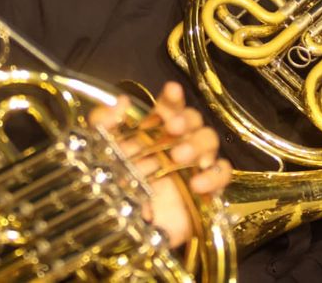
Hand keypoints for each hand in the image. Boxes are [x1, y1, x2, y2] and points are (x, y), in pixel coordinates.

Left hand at [89, 82, 229, 247]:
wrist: (122, 232)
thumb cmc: (114, 187)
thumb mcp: (98, 152)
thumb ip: (104, 124)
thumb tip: (121, 100)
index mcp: (155, 132)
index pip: (170, 107)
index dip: (173, 97)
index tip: (171, 90)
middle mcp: (177, 143)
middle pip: (194, 120)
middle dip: (186, 119)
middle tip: (173, 128)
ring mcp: (194, 166)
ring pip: (210, 141)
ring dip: (197, 144)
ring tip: (179, 157)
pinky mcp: (207, 190)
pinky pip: (223, 174)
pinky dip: (215, 175)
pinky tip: (197, 183)